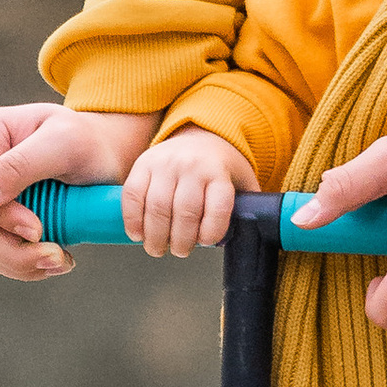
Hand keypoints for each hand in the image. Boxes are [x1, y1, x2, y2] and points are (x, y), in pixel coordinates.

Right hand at [0, 103, 156, 279]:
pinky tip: (52, 258)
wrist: (103, 157)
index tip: (38, 229)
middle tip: (57, 256)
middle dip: (14, 249)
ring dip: (21, 262)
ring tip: (60, 259)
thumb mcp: (64, 145)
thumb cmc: (87, 142)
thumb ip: (19, 166)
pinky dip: (23, 264)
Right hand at [122, 128, 245, 257]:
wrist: (199, 135)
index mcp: (219, 172)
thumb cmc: (220, 168)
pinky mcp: (143, 164)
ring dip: (155, 236)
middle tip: (180, 252)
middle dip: (181, 241)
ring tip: (158, 249)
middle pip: (185, 211)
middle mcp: (192, 165)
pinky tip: (137, 234)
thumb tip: (253, 236)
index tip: (206, 243)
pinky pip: (132, 195)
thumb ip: (249, 206)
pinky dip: (132, 219)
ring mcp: (165, 163)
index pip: (219, 206)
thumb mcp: (242, 180)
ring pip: (157, 207)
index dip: (212, 232)